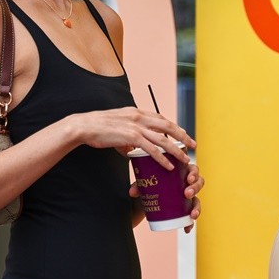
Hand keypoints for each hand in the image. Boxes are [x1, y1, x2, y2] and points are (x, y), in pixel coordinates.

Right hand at [74, 106, 195, 170]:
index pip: (160, 118)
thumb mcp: (117, 126)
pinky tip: (168, 166)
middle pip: (167, 126)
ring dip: (176, 150)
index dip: (173, 126)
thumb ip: (128, 137)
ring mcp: (136, 126)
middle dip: (182, 135)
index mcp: (136, 112)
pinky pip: (151, 150)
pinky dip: (162, 158)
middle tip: (193, 144)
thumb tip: (132, 149)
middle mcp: (139, 116)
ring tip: (185, 158)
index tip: (182, 133)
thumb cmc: (98, 127)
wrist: (85, 126)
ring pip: (162, 139)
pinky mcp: (131, 137)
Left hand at [129, 161, 203, 233]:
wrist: (148, 197)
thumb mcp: (145, 182)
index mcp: (181, 172)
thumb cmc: (151, 184)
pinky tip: (186, 229)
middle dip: (195, 188)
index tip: (188, 179)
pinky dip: (190, 223)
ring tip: (191, 214)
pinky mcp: (185, 209)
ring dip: (196, 207)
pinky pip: (191, 216)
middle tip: (186, 193)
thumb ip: (139, 185)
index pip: (193, 170)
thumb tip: (132, 192)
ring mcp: (188, 197)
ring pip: (198, 200)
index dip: (194, 174)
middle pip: (199, 183)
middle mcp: (187, 184)